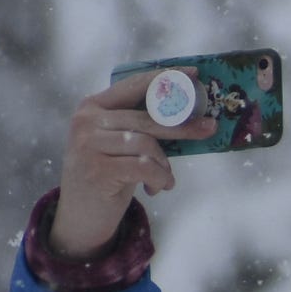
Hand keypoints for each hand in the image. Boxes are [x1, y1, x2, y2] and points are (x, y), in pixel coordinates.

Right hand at [48, 71, 214, 256]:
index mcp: (92, 107)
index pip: (133, 85)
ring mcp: (89, 144)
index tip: (193, 75)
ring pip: (147, 144)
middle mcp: (87, 121)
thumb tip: (189, 114)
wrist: (81, 216)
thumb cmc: (108, 176)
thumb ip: (140, 127)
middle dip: (182, 126)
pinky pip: (145, 167)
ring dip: (165, 165)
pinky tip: (157, 189)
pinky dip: (159, 179)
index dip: (165, 78)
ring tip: (165, 179)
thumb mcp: (119, 145)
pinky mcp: (98, 169)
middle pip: (147, 118)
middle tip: (209, 129)